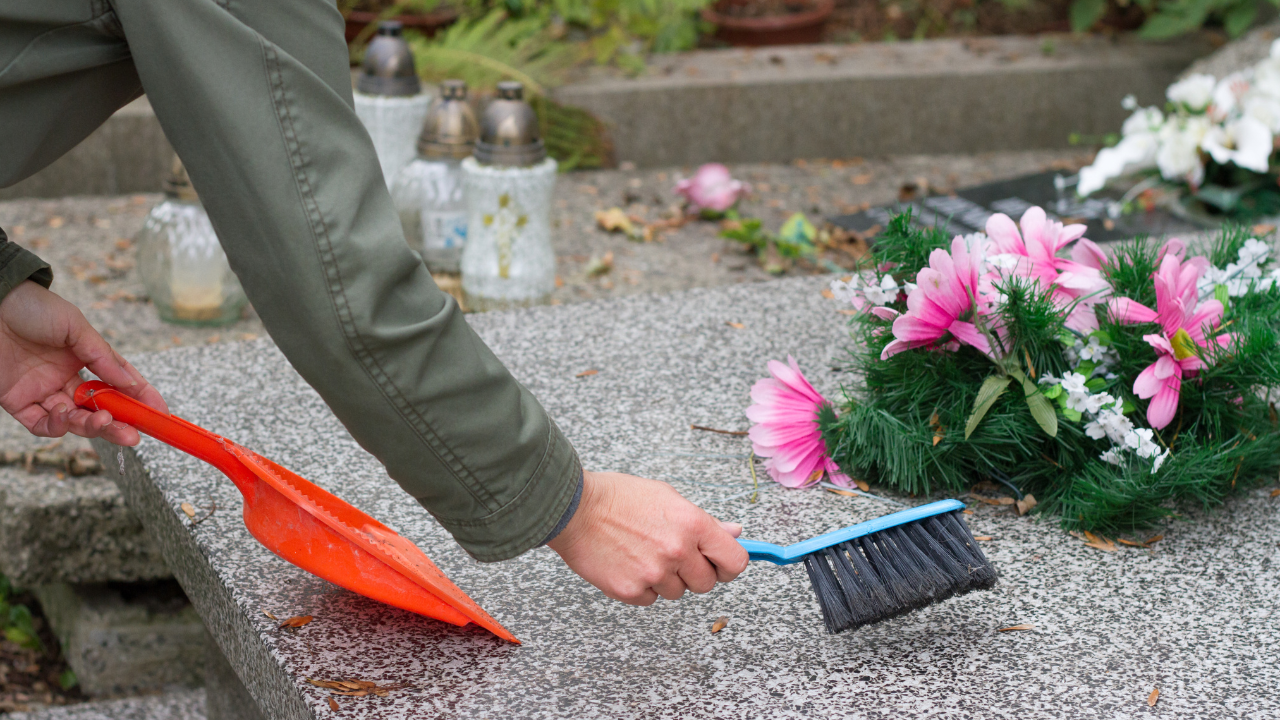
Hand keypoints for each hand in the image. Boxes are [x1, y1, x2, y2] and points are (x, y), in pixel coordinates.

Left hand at [0, 281, 167, 445]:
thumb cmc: (32, 307)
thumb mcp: (76, 326)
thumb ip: (102, 357)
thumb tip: (131, 383)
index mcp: (84, 357)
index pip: (118, 383)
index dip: (140, 399)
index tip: (160, 414)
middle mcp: (65, 378)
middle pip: (98, 409)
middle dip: (117, 424)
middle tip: (133, 434)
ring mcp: (42, 391)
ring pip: (73, 421)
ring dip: (90, 426)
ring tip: (101, 421)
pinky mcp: (17, 401)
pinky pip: (40, 424)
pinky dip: (56, 426)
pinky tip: (64, 414)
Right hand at [547, 470, 748, 604]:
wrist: (574, 509)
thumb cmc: (618, 497)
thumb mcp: (668, 497)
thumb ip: (703, 521)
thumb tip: (733, 532)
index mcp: (692, 524)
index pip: (734, 561)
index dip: (728, 565)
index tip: (720, 564)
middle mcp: (677, 551)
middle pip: (706, 583)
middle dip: (694, 573)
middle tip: (673, 556)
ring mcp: (654, 573)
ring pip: (677, 593)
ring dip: (666, 580)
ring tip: (643, 554)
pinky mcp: (631, 590)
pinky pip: (650, 600)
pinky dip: (642, 587)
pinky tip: (628, 563)